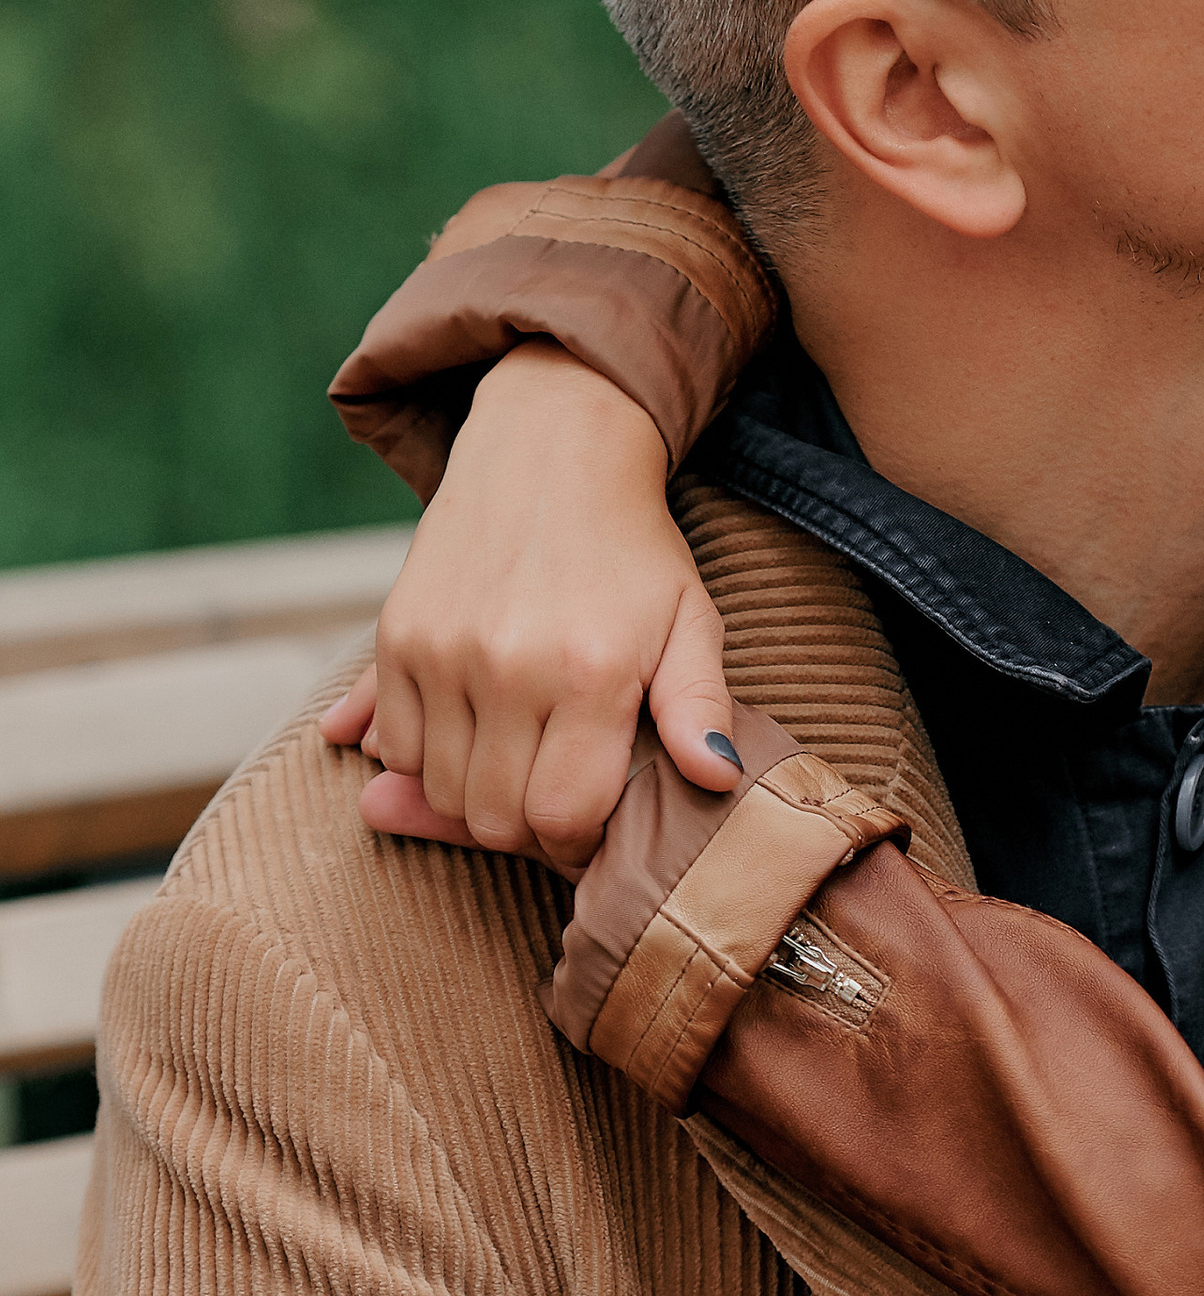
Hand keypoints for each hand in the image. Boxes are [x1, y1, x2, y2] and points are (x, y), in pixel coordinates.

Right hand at [321, 343, 736, 873]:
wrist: (549, 453)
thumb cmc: (632, 551)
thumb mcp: (690, 619)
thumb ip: (701, 704)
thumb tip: (718, 776)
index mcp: (591, 671)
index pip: (564, 815)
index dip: (579, 841)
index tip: (591, 826)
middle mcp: (507, 666)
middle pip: (495, 816)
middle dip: (526, 828)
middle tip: (552, 798)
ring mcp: (442, 651)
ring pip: (439, 789)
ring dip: (474, 796)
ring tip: (517, 761)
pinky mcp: (397, 636)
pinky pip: (394, 744)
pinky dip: (425, 758)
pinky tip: (471, 732)